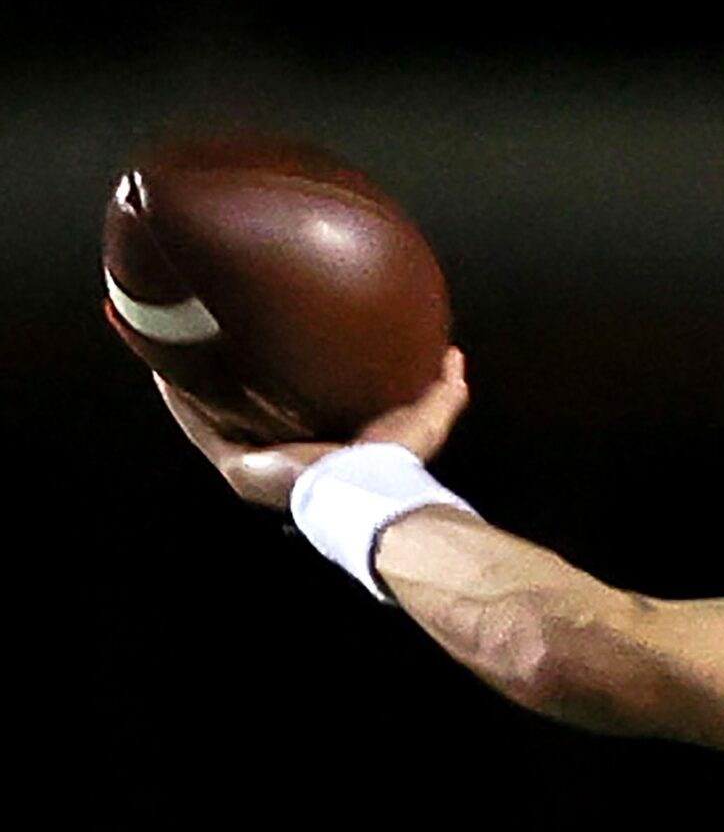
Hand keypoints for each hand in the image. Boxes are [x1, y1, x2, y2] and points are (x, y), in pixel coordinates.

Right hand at [156, 346, 470, 510]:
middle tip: (212, 338)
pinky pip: (197, 425)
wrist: (370, 494)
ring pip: (211, 416)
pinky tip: (162, 366)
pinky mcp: (236, 465)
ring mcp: (253, 465)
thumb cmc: (396, 466)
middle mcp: (278, 461)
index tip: (262, 348)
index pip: (284, 412)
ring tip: (174, 343)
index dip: (270, 384)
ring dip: (193, 383)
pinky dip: (178, 398)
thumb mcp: (423, 420)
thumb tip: (454, 357)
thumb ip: (442, 392)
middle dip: (226, 380)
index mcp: (316, 451)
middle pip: (242, 413)